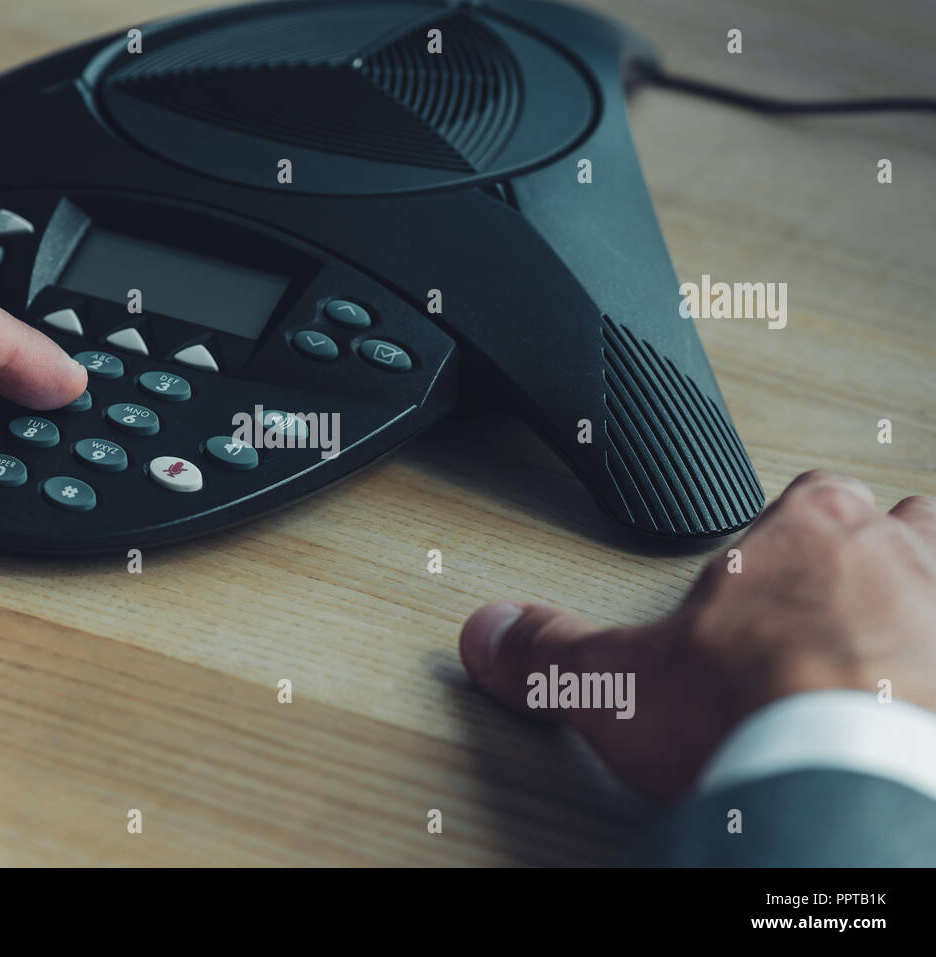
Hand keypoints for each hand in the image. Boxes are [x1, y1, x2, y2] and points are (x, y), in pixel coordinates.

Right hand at [459, 470, 935, 798]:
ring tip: (893, 650)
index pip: (809, 498)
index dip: (791, 534)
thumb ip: (552, 653)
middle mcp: (893, 559)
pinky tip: (913, 707)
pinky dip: (934, 675)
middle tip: (843, 608)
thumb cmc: (760, 710)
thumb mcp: (619, 683)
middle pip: (900, 528)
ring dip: (925, 607)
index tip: (769, 571)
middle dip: (878, 560)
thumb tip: (492, 634)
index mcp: (803, 535)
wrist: (852, 776)